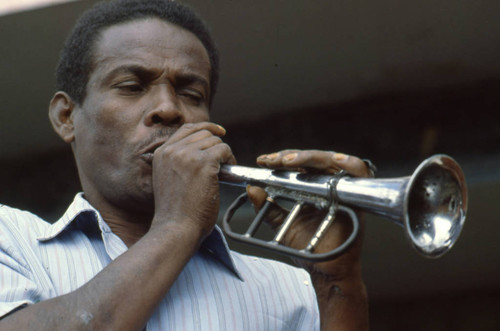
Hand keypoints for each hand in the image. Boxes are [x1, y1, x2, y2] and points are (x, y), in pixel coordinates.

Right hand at [150, 122, 235, 239]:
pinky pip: (224, 150)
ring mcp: (187, 155)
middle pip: (204, 134)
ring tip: (224, 172)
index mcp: (161, 153)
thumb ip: (179, 162)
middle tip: (223, 163)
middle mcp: (172, 150)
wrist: (176, 229)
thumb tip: (203, 150)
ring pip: (215, 141)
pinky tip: (228, 173)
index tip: (219, 133)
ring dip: (224, 154)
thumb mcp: (169, 180)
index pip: (187, 129)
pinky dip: (230, 159)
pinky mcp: (203, 163)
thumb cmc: (176, 213)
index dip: (205, 129)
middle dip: (216, 147)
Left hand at [248, 149, 372, 279]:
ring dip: (311, 157)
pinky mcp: (357, 198)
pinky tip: (335, 160)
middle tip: (273, 161)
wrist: (323, 270)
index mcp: (312, 187)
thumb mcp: (281, 223)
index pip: (299, 164)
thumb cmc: (308, 247)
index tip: (263, 161)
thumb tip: (251, 188)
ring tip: (290, 161)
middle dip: (292, 156)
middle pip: (314, 158)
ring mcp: (343, 189)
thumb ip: (267, 207)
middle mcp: (329, 184)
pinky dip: (350, 164)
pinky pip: (360, 173)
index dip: (281, 158)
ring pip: (332, 161)